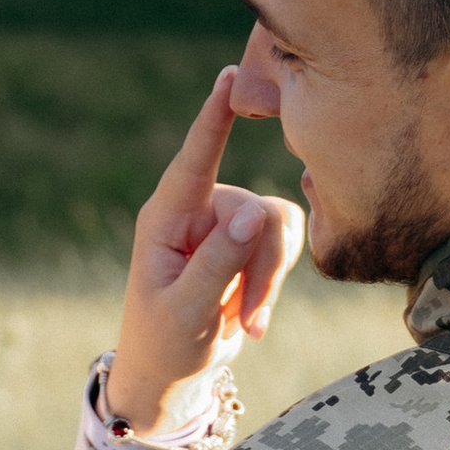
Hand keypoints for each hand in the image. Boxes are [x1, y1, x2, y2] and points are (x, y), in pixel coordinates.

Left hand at [105, 69, 306, 438]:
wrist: (170, 374)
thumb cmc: (164, 342)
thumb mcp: (187, 309)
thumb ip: (220, 261)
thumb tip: (254, 213)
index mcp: (166, 217)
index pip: (195, 157)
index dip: (215, 116)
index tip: (231, 76)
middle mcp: (198, 211)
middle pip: (258, 211)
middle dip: (264, 267)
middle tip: (251, 318)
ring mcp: (225, 224)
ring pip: (278, 227)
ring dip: (270, 281)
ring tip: (248, 323)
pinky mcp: (248, 242)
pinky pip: (285, 243)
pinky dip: (275, 284)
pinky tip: (253, 318)